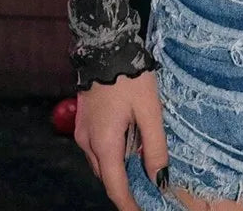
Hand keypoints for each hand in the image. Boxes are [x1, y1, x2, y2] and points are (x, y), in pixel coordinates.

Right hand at [73, 70, 168, 210]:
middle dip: (126, 185)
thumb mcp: (150, 110)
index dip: (129, 204)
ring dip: (119, 167)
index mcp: (103, 143)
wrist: (106, 47)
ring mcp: (81, 131)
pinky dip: (112, 152)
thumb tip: (160, 178)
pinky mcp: (83, 121)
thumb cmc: (130, 77)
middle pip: (107, 175)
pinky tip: (129, 141)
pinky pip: (97, 147)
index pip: (115, 187)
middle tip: (149, 187)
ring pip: (101, 161)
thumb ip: (155, 146)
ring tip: (143, 163)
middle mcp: (87, 142)